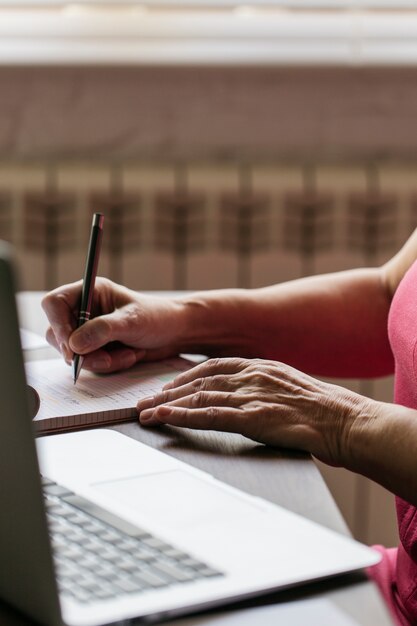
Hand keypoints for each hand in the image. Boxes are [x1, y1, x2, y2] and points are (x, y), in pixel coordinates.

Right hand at [42, 278, 186, 372]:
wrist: (177, 334)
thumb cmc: (158, 317)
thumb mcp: (132, 321)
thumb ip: (103, 330)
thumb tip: (74, 345)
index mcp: (90, 291)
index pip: (54, 303)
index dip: (58, 324)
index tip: (72, 346)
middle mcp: (85, 310)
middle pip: (58, 333)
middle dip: (82, 351)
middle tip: (105, 359)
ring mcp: (89, 331)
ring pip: (73, 353)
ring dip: (99, 361)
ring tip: (127, 355)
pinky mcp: (97, 348)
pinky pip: (90, 364)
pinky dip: (109, 365)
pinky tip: (129, 356)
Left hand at [137, 357, 367, 465]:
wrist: (345, 420)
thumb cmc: (322, 409)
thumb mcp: (289, 387)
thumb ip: (264, 388)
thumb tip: (249, 399)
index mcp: (259, 366)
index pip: (213, 367)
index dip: (186, 377)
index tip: (169, 386)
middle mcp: (250, 376)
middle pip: (198, 381)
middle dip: (168, 391)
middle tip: (145, 401)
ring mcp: (250, 395)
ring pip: (198, 396)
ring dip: (167, 405)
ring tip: (144, 413)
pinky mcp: (252, 417)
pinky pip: (209, 415)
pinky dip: (182, 416)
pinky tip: (164, 419)